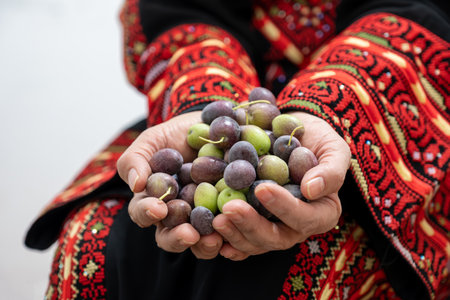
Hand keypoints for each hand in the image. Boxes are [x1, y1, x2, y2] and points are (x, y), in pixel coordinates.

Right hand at [117, 111, 222, 258]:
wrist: (213, 126)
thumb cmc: (176, 135)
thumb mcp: (152, 139)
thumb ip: (136, 159)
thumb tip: (136, 184)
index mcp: (153, 200)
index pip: (144, 213)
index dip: (148, 213)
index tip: (158, 208)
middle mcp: (177, 215)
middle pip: (171, 237)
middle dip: (178, 238)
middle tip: (189, 234)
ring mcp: (204, 217)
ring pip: (200, 242)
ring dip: (205, 244)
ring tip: (214, 239)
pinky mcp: (229, 214)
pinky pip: (230, 230)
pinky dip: (232, 233)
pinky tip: (237, 227)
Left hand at [213, 112, 350, 259]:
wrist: (288, 135)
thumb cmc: (316, 140)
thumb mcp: (332, 148)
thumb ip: (330, 170)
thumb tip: (312, 190)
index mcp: (321, 213)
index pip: (304, 217)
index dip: (283, 207)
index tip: (262, 188)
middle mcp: (296, 227)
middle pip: (276, 238)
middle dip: (251, 225)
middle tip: (229, 209)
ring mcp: (273, 229)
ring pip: (254, 243)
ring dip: (234, 234)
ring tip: (216, 220)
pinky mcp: (253, 224)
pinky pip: (239, 240)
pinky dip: (226, 239)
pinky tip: (211, 233)